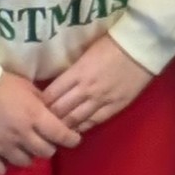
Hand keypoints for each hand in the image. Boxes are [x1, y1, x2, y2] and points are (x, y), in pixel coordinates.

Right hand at [0, 69, 77, 174]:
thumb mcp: (27, 86)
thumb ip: (42, 101)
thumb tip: (52, 112)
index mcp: (35, 116)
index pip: (62, 135)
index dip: (71, 139)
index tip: (73, 138)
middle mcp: (22, 135)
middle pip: (46, 152)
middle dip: (48, 146)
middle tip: (44, 140)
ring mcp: (3, 146)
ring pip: (25, 163)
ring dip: (27, 156)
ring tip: (22, 147)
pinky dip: (3, 167)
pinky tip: (2, 158)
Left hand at [40, 32, 154, 132]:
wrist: (140, 48)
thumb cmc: (111, 44)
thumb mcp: (85, 54)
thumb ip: (71, 71)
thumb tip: (58, 84)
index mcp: (77, 73)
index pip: (51, 95)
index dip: (40, 104)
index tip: (33, 107)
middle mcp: (86, 89)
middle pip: (60, 110)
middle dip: (48, 118)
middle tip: (39, 123)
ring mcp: (101, 100)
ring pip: (75, 120)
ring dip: (62, 126)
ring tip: (53, 131)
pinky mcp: (115, 107)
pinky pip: (94, 122)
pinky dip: (81, 127)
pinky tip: (74, 130)